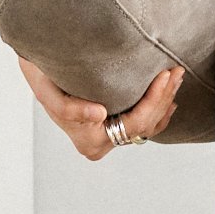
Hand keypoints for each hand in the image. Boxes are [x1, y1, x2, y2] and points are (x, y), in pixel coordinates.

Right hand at [18, 54, 184, 160]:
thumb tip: (99, 115)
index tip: (164, 75)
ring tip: (177, 75)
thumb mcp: (46, 90)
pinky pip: (145, 124)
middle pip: (145, 126)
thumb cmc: (42, 77)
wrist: (37, 69)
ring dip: (165, 100)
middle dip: (164, 96)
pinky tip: (169, 94)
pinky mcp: (115, 126)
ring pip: (148, 125)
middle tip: (176, 69)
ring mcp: (110, 137)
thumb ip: (68, 108)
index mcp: (89, 141)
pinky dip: (159, 108)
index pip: (134, 124)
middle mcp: (101, 144)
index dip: (153, 100)